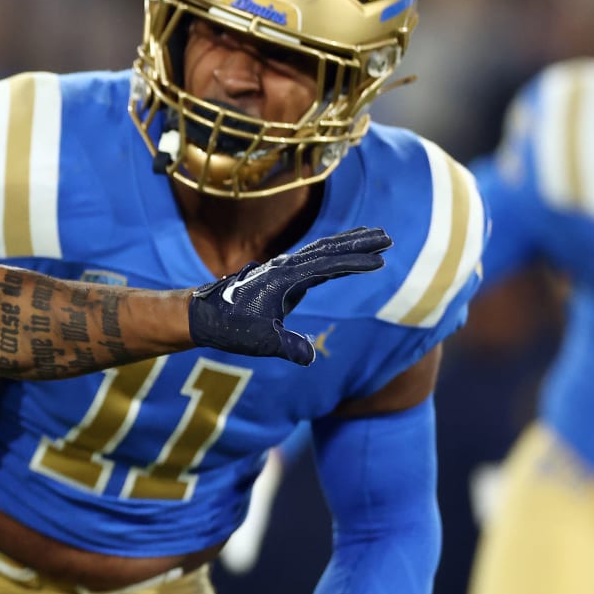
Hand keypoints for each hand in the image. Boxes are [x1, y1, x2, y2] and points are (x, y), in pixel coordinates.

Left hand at [189, 227, 391, 363]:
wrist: (205, 316)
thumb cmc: (231, 327)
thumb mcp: (259, 340)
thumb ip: (285, 346)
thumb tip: (307, 357)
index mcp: (283, 278)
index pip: (326, 266)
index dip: (354, 263)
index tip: (379, 260)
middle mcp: (285, 267)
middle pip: (328, 249)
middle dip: (359, 242)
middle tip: (388, 236)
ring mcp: (284, 269)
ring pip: (322, 250)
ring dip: (349, 243)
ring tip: (376, 237)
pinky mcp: (283, 276)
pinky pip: (315, 259)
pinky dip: (335, 254)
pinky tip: (347, 255)